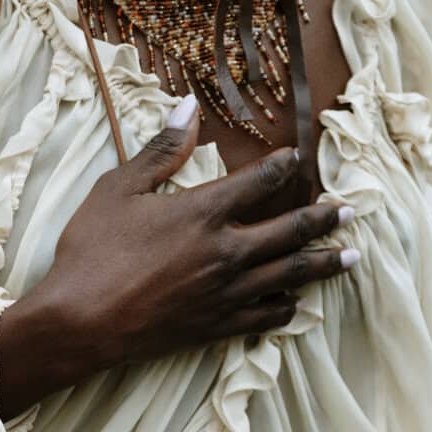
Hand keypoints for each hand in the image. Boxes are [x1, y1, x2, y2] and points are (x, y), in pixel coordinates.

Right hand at [0, 100, 353, 418]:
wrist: (80, 321)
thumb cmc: (91, 251)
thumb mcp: (118, 188)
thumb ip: (160, 149)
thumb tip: (188, 106)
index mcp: (204, 211)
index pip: (260, 182)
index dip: (284, 166)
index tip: (298, 159)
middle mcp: (227, 251)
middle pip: (292, 230)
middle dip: (325, 218)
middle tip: (351, 212)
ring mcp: (227, 292)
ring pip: (292, 274)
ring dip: (325, 263)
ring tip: (352, 256)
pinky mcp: (218, 325)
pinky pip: (268, 316)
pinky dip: (289, 306)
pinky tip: (300, 301)